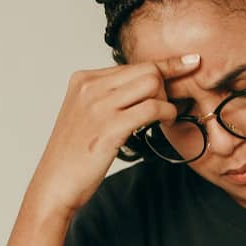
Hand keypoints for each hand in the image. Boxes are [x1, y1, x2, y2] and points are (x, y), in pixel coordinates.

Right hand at [27, 53, 201, 214]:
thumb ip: (107, 96)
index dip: (165, 66)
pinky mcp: (111, 126)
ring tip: (166, 117)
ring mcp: (99, 105)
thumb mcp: (84, 114)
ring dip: (168, 100)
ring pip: (152, 83)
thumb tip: (143, 86)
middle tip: (167, 107)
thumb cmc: (73, 155)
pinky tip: (166, 122)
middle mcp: (90, 87)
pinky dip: (167, 112)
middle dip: (166, 86)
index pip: (133, 64)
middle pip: (146, 69)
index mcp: (83, 79)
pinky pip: (153, 107)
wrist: (54, 184)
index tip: (190, 61)